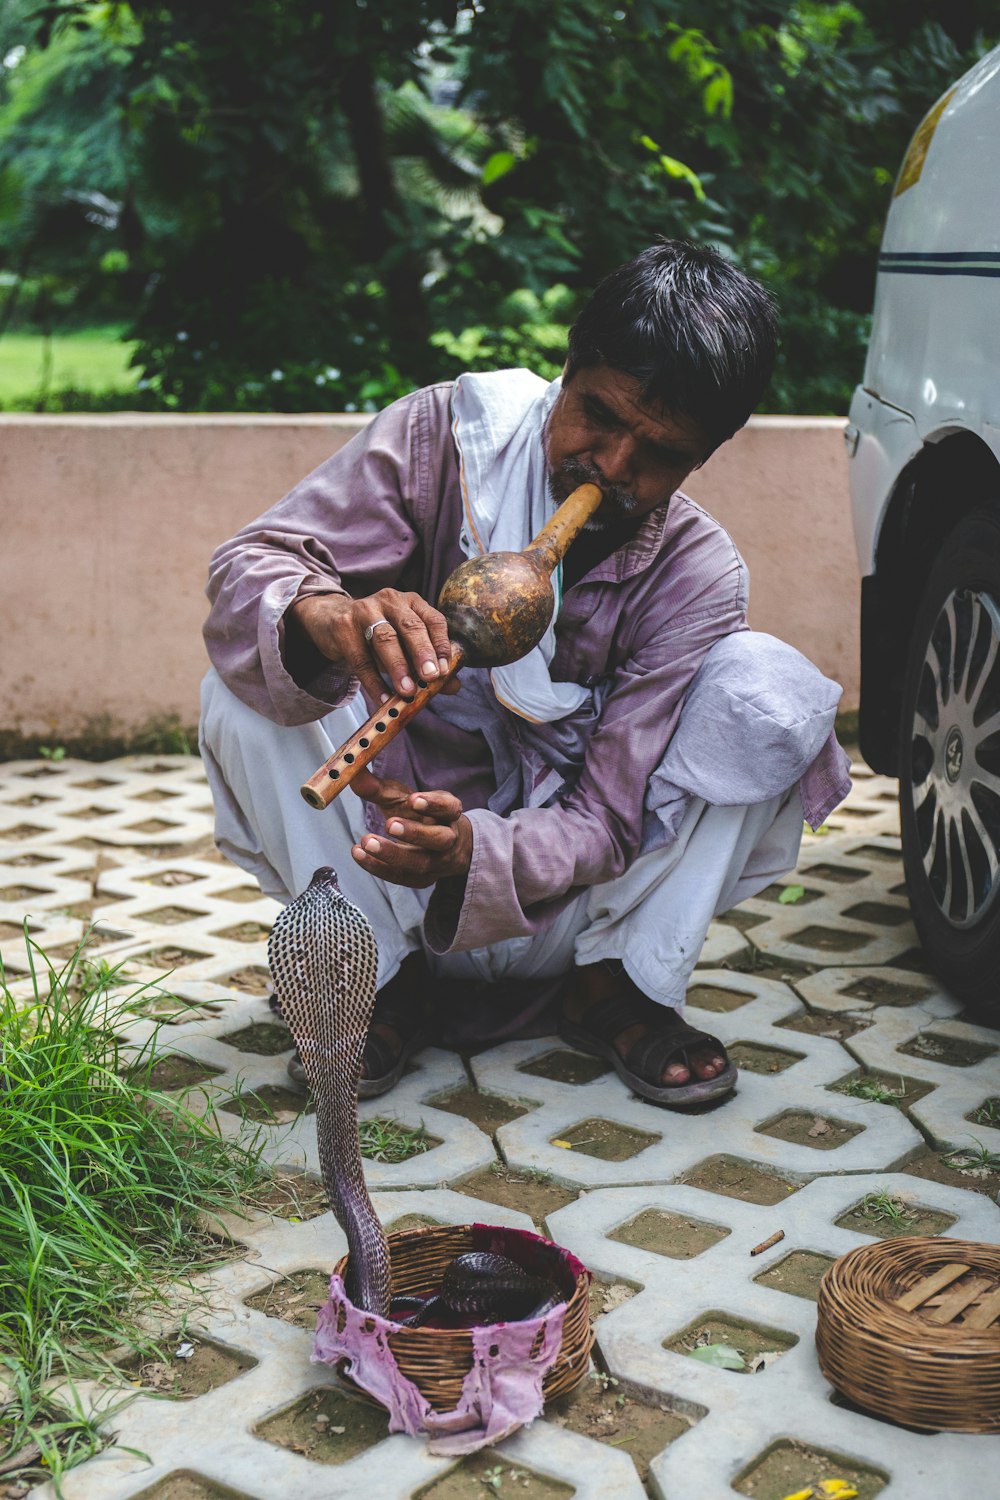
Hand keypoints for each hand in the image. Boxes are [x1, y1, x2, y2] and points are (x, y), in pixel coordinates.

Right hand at [289, 589, 460, 703]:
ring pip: (385, 639)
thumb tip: (453, 686)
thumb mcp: (403, 644)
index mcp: (411, 602)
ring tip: (407, 691)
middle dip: (423, 652)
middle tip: (431, 677)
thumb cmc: (375, 634)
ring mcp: (365, 611)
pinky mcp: (343, 627)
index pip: (433, 620)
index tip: (446, 671)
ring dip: (398, 667)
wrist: (329, 618)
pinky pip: (361, 659)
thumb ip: (428, 662)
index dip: (442, 645)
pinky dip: (373, 682)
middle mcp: (390, 601)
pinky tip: (383, 698)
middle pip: (410, 626)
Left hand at [350, 769, 471, 888]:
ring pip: (421, 863)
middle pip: (439, 839)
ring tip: (367, 842)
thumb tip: (353, 774)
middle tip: (389, 824)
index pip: (449, 808)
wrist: (441, 847)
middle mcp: (449, 839)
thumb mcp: (403, 799)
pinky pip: (402, 877)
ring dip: (393, 854)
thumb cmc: (419, 817)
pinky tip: (360, 855)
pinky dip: (379, 867)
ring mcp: (437, 863)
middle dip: (414, 833)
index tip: (413, 799)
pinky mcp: (422, 880)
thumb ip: (378, 789)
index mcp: (449, 814)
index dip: (433, 804)